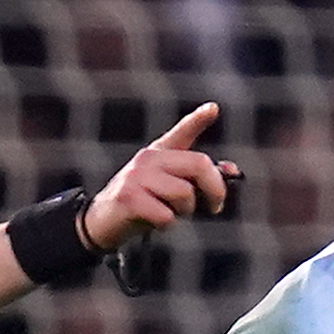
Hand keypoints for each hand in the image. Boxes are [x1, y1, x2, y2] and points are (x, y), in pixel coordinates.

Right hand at [81, 102, 230, 250]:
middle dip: (215, 189)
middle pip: (199, 164)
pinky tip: (154, 222)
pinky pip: (166, 215)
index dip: (198, 120)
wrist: (102, 222)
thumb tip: (231, 170)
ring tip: (171, 213)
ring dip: (186, 212)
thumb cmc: (141, 204)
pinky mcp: (129, 199)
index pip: (182, 132)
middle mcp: (148, 159)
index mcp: (158, 153)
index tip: (213, 109)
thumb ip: (196, 178)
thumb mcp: (168, 187)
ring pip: (185, 193)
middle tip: (215, 207)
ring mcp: (137, 177)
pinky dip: (167, 225)